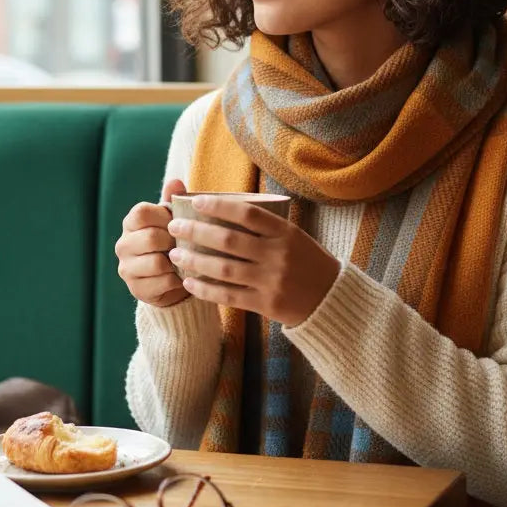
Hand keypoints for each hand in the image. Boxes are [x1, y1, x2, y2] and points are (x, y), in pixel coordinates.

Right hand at [115, 179, 190, 307]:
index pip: (141, 212)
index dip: (164, 217)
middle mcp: (123, 245)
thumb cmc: (175, 242)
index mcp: (131, 223)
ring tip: (184, 260)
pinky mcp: (137, 289)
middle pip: (151, 237)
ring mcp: (127, 268)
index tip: (177, 223)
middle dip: (174, 241)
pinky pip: (163, 282)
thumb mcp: (175, 220)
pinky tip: (182, 277)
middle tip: (186, 244)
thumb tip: (175, 181)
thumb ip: (174, 200)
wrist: (174, 279)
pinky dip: (178, 280)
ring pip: (156, 262)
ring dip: (176, 262)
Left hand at [167, 194, 340, 325]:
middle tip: (175, 227)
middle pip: (229, 240)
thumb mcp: (295, 237)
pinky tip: (189, 282)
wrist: (330, 299)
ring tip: (175, 254)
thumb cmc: (308, 262)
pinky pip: (229, 296)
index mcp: (286, 233)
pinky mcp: (266, 305)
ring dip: (195, 261)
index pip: (248, 214)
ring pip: (224, 269)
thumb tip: (224, 210)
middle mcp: (278, 255)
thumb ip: (266, 227)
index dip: (219, 206)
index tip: (196, 202)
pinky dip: (206, 289)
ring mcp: (272, 281)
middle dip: (197, 232)